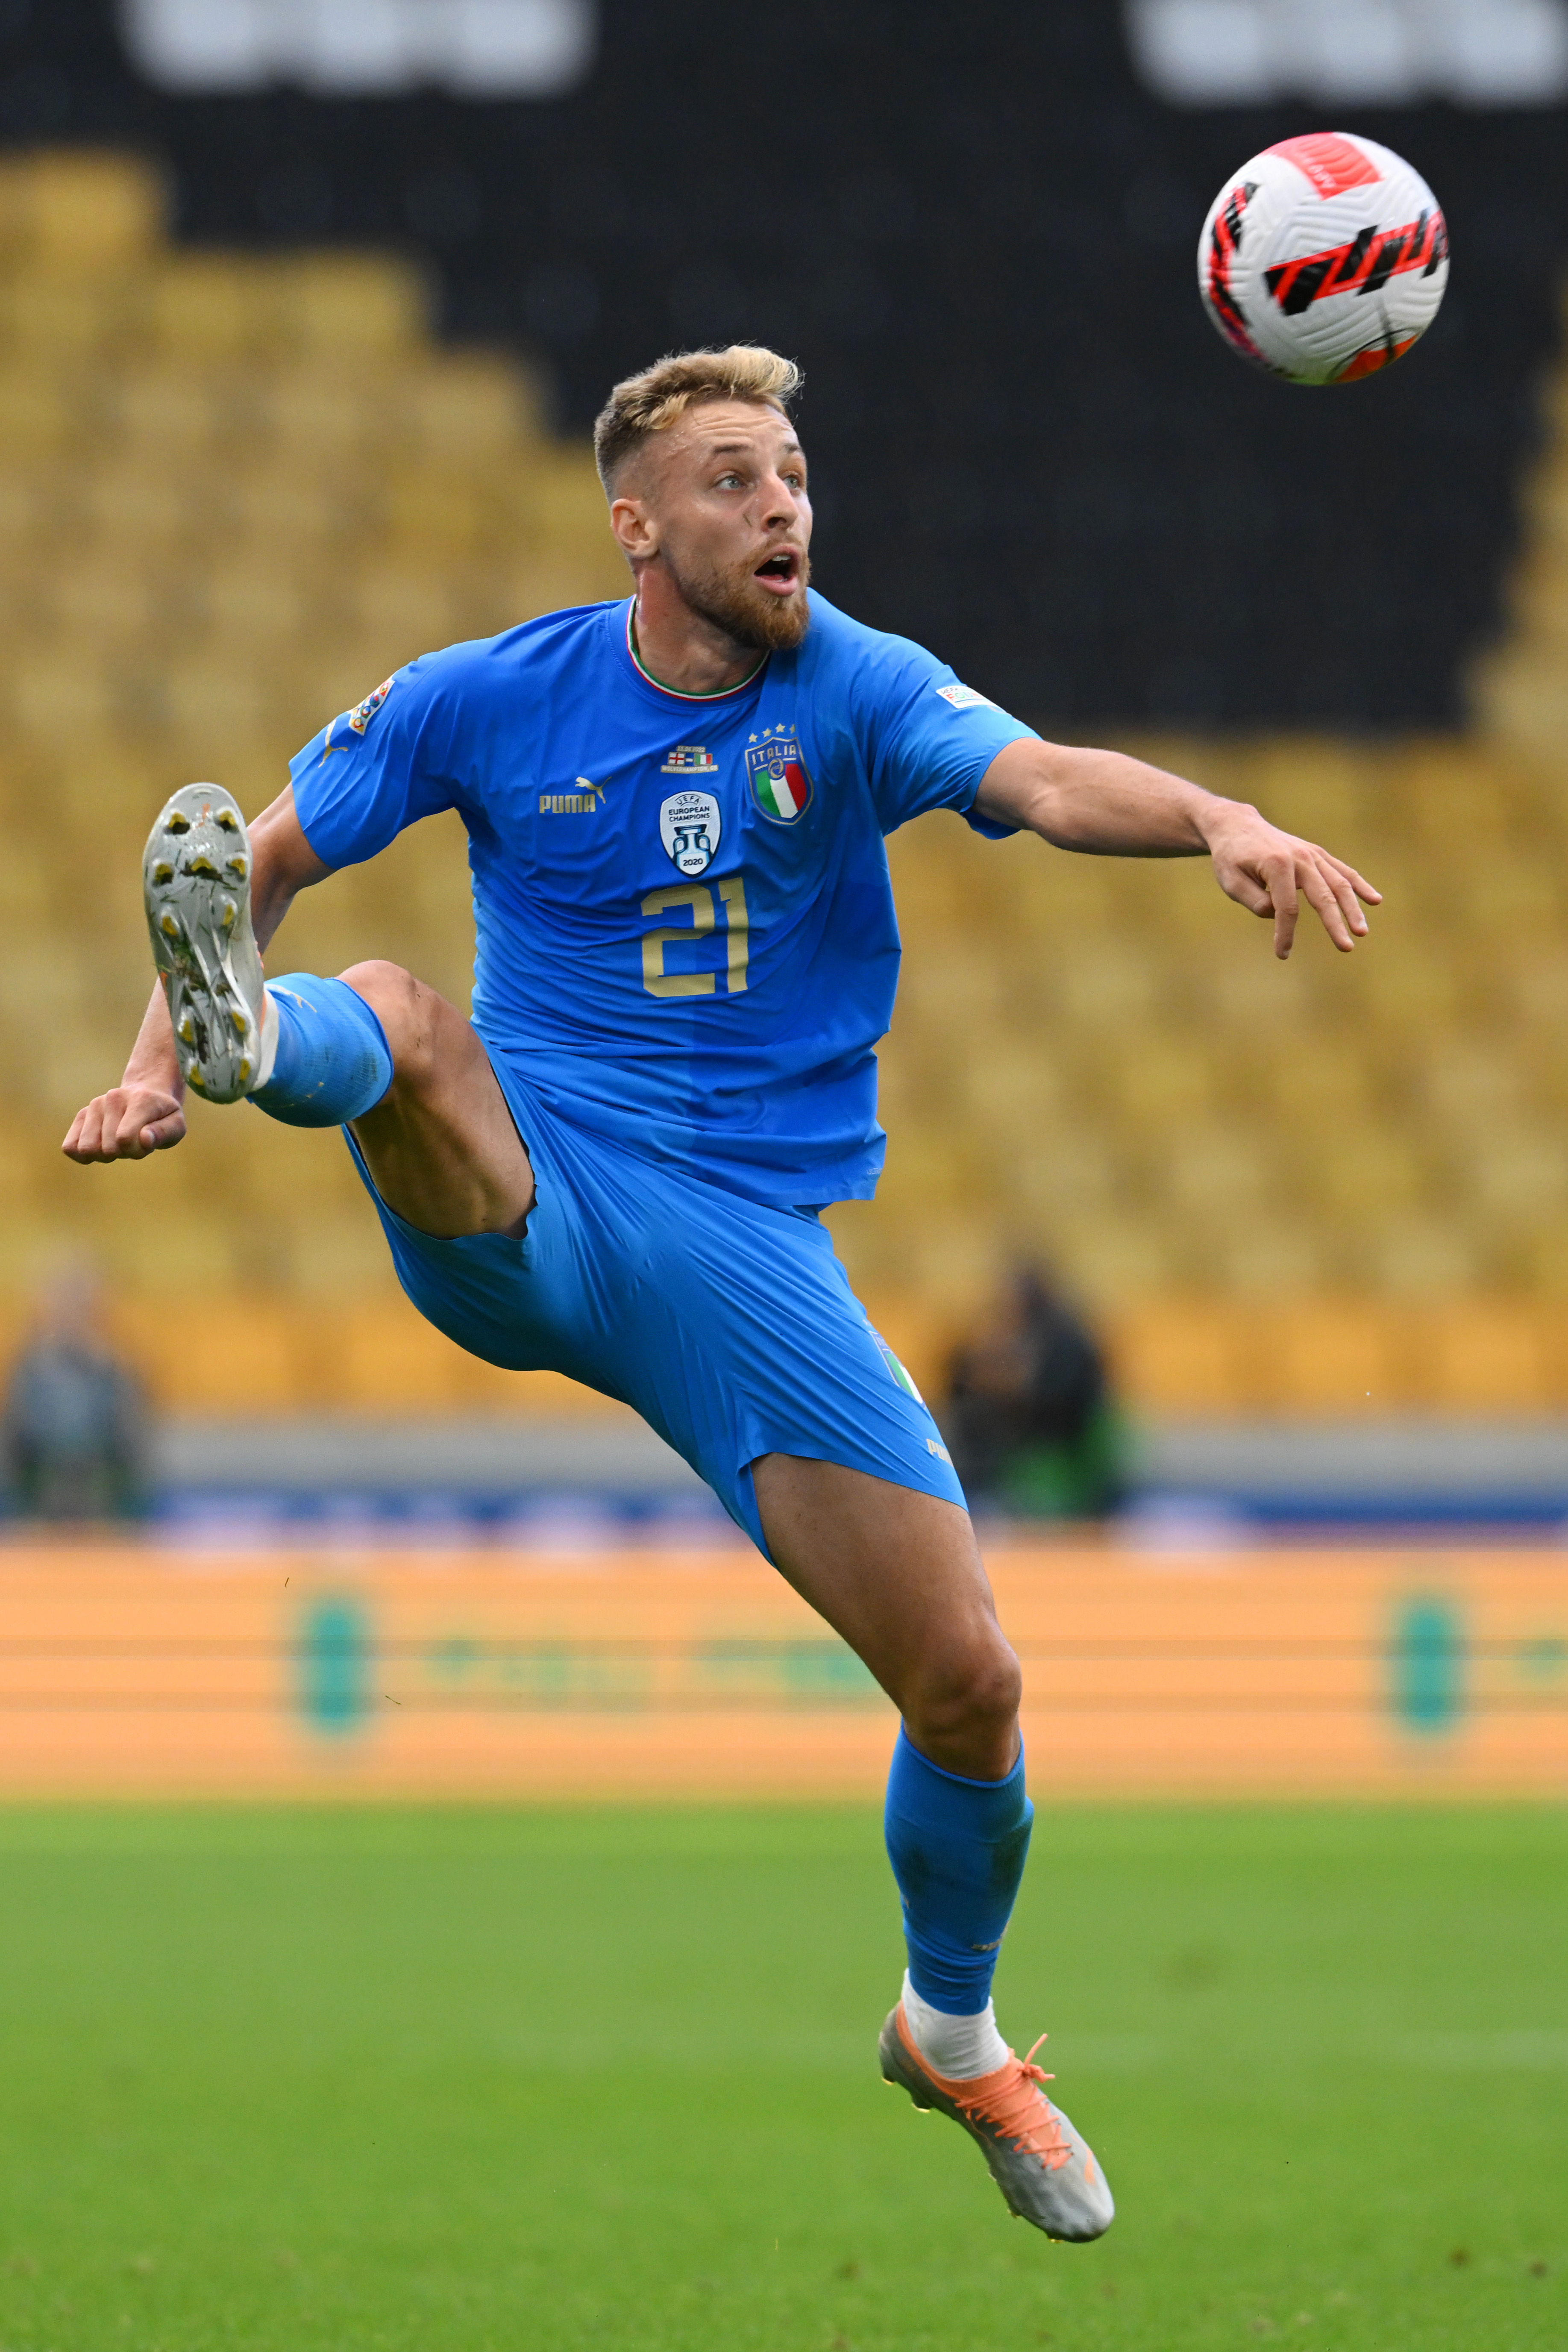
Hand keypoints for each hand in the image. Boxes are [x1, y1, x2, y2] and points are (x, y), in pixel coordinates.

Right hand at [63, 1084, 185, 1162]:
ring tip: (118, 1143)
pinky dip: (84, 1155)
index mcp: (139, 1100)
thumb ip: (164, 1133)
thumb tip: (145, 1139)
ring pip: (87, 1148)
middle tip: (134, 1142)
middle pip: (107, 1148)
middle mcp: (113, 1099)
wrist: (147, 1093)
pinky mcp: (82, 1115)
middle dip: (123, 1153)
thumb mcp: (176, 1125)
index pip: (125, 1138)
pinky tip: (100, 1146)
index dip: (137, 1151)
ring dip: (104, 1155)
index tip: (147, 1145)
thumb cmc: (163, 1115)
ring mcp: (94, 1106)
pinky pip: (70, 1147)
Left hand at [1202, 804, 1380, 958]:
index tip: (1282, 954)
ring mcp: (1312, 854)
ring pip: (1339, 883)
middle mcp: (1300, 857)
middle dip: (1335, 924)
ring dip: (1353, 908)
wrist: (1237, 826)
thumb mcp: (1231, 881)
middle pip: (1323, 895)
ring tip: (1362, 931)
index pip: (1287, 907)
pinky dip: (1359, 885)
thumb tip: (1278, 913)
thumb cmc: (1231, 857)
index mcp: (1277, 864)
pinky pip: (1342, 870)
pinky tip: (1375, 900)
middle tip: (1346, 947)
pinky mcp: (1317, 854)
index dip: (1286, 933)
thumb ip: (1254, 901)